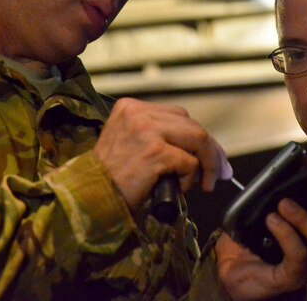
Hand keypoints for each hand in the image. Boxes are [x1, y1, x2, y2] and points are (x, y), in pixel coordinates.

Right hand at [93, 97, 223, 210]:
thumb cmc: (109, 179)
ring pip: (197, 138)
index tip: (211, 155)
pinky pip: (189, 161)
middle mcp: (138, 113)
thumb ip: (156, 136)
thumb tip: (196, 147)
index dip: (197, 136)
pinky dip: (190, 178)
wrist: (89, 199)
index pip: (178, 115)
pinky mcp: (155, 152)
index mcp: (130, 107)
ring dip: (206, 163)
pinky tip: (178, 188)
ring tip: (203, 183)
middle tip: (218, 172)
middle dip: (211, 149)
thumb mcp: (129, 144)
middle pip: (191, 123)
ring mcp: (147, 131)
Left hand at [215, 183, 306, 299]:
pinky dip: (286, 233)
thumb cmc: (252, 241)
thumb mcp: (267, 211)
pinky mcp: (292, 277)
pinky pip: (297, 254)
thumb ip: (280, 193)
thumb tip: (292, 165)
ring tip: (283, 204)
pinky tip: (272, 220)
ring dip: (305, 217)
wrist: (230, 272)